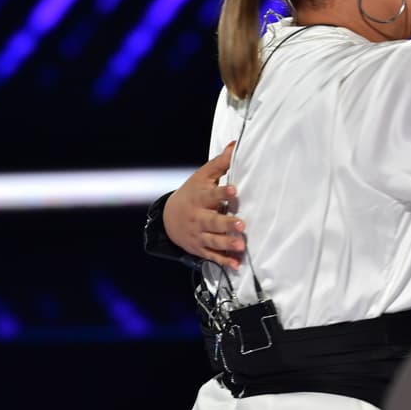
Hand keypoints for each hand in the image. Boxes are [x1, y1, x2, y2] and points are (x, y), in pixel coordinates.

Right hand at [164, 142, 245, 269]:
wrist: (168, 217)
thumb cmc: (192, 192)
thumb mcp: (202, 176)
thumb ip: (220, 163)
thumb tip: (236, 144)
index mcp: (199, 198)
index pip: (210, 194)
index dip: (221, 192)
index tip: (233, 189)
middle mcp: (198, 217)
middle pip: (211, 221)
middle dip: (225, 223)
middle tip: (241, 224)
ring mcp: (198, 234)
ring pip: (212, 241)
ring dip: (227, 244)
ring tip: (241, 245)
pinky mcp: (200, 248)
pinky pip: (212, 256)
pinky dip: (224, 261)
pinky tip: (236, 265)